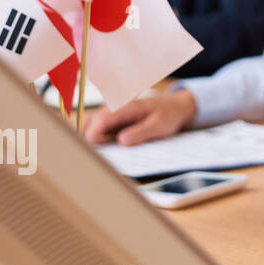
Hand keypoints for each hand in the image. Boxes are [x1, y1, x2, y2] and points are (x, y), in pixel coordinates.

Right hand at [82, 88, 196, 145]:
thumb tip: (121, 141)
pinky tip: (105, 149)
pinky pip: (97, 128)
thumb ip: (140, 133)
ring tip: (99, 154)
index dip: (93, 138)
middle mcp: (114, 108)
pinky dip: (97, 138)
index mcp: (124, 108)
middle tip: (94, 156)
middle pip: (89, 124)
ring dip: (92, 139)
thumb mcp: (159, 126)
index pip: (99, 122)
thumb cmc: (167, 115)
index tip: (94, 153)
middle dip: (89, 140)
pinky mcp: (112, 120)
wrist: (174, 108)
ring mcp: (111, 114)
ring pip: (90, 126)